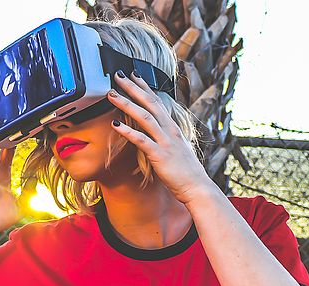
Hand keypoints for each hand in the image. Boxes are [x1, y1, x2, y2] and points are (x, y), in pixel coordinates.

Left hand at [106, 70, 214, 203]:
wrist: (197, 187)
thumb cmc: (185, 172)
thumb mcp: (176, 149)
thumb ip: (166, 138)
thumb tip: (156, 132)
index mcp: (173, 128)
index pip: (157, 101)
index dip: (144, 87)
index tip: (133, 74)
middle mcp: (170, 131)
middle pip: (150, 103)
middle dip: (133, 87)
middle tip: (118, 75)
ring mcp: (165, 142)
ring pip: (144, 117)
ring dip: (127, 104)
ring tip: (111, 95)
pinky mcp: (160, 156)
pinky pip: (142, 140)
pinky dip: (128, 131)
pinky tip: (115, 125)